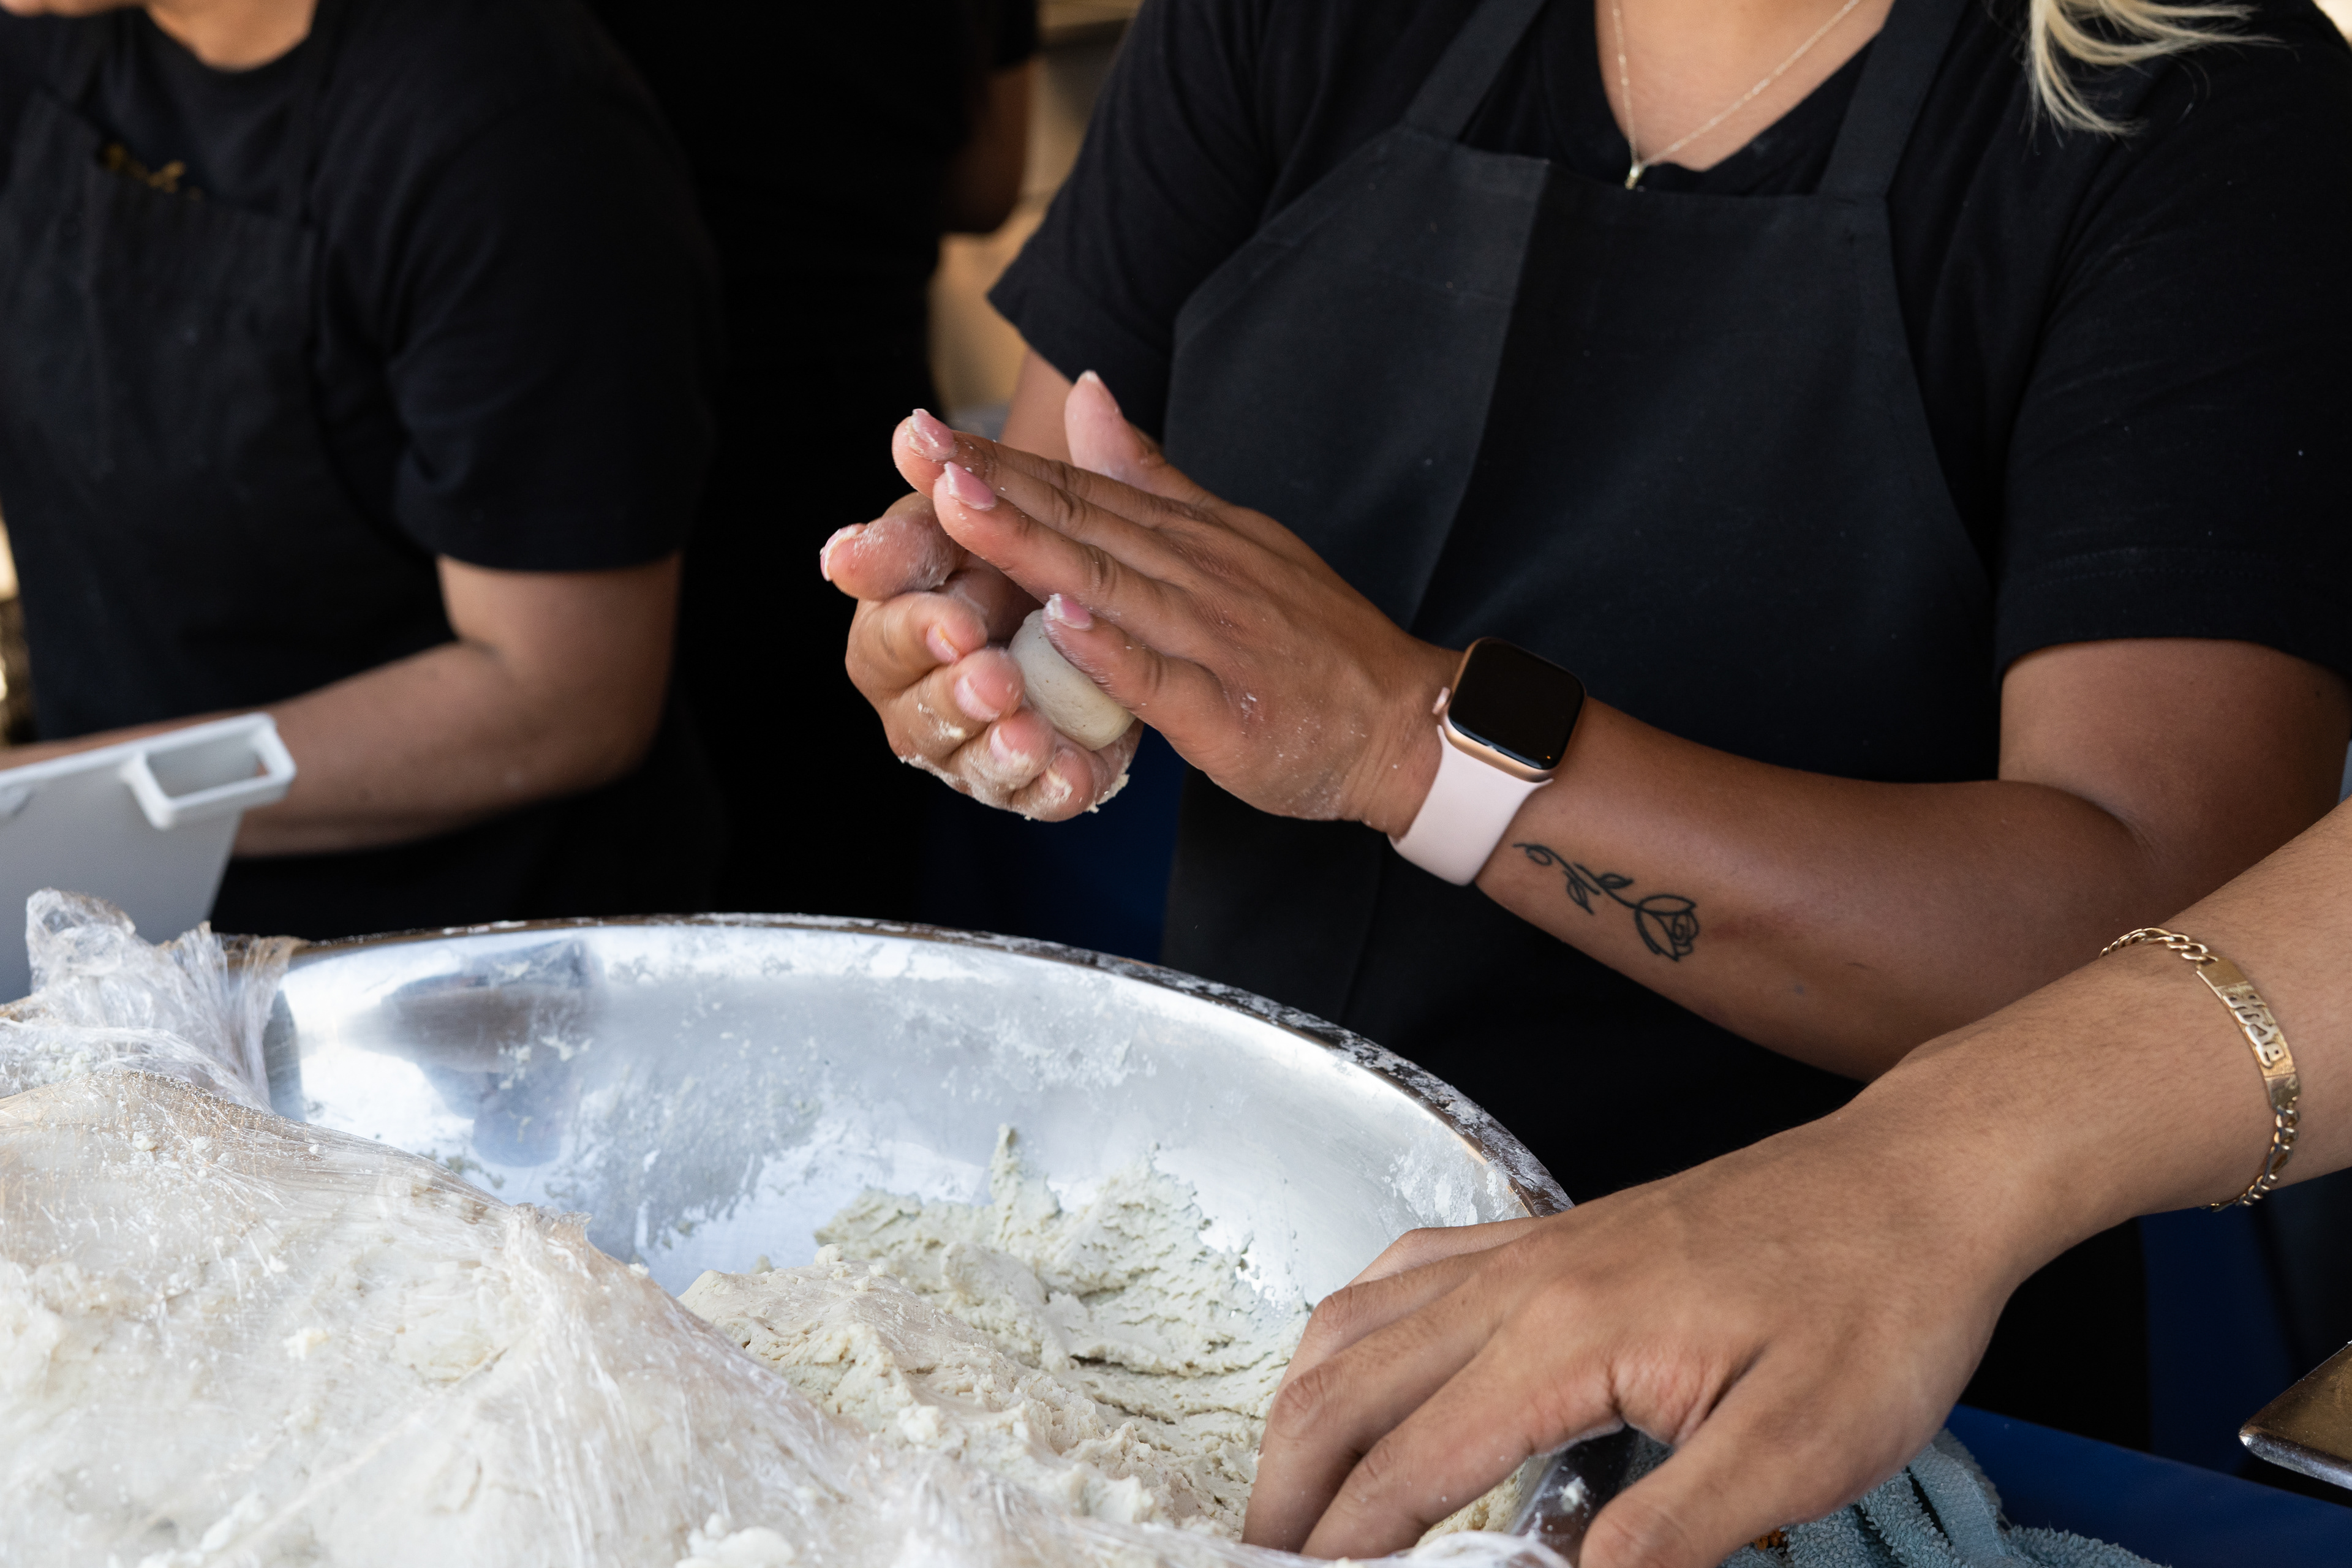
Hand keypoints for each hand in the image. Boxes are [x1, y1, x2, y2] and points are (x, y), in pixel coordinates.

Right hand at [823, 395, 1139, 819]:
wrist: (1119, 623)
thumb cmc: (1033, 559)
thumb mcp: (1009, 515)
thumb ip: (963, 484)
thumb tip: (913, 428)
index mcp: (906, 616)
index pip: (881, 616)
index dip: (901, 609)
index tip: (930, 597)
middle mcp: (925, 689)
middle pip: (911, 698)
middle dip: (945, 680)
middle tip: (979, 658)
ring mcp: (974, 743)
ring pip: (965, 756)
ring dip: (992, 741)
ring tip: (1026, 726)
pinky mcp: (1032, 782)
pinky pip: (1031, 796)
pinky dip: (1049, 783)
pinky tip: (1074, 771)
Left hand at [898, 374, 1457, 833]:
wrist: (1405, 723)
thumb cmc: (1312, 640)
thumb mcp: (1232, 538)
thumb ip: (1153, 475)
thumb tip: (1087, 395)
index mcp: (1194, 535)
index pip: (1082, 487)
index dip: (1000, 460)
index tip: (920, 431)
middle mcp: (1200, 574)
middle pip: (1083, 522)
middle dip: (993, 484)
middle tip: (915, 445)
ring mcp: (1215, 639)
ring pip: (1112, 585)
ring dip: (1033, 543)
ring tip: (960, 506)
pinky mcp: (1229, 710)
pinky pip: (1163, 679)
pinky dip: (1113, 650)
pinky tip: (1060, 621)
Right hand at [1241, 1114, 2023, 1565]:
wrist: (1919, 1181)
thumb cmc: (1876, 1309)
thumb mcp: (1802, 1450)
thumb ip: (1672, 1534)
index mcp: (1568, 1336)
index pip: (1413, 1461)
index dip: (1346, 1547)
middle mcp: (1521, 1278)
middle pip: (1348, 1384)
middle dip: (1288, 1487)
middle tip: (1261, 1561)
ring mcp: (1530, 1245)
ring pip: (1358, 1320)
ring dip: (1304, 1410)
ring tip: (1288, 1492)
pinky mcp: (1553, 1233)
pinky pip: (1408, 1272)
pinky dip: (1350, 1333)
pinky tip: (1357, 1368)